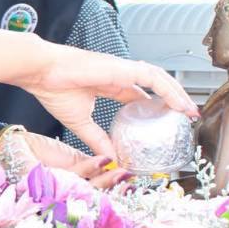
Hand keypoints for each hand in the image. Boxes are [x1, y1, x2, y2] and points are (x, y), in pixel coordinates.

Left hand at [2, 131, 130, 190]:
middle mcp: (61, 197)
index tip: (133, 186)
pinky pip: (68, 179)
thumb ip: (91, 167)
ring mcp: (52, 194)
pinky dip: (88, 170)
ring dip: (105, 181)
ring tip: (121, 171)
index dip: (115, 194)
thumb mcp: (71, 159)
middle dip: (113, 190)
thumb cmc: (39, 153)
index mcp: (70, 191)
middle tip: (130, 178)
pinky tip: (103, 161)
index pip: (96, 197)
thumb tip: (118, 169)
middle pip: (93, 198)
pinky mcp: (41, 184)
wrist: (13, 144)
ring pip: (84, 192)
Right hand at [15, 47, 196, 158]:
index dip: (155, 104)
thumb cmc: (52, 88)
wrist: (40, 72)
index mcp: (108, 84)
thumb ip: (96, 139)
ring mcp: (122, 69)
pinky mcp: (121, 68)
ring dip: (177, 94)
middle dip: (172, 98)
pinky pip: (153, 78)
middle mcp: (119, 75)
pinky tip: (179, 103)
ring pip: (159, 78)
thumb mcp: (79, 122)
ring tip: (189, 110)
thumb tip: (109, 158)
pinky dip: (169, 90)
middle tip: (186, 115)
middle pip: (154, 84)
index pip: (139, 94)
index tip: (167, 118)